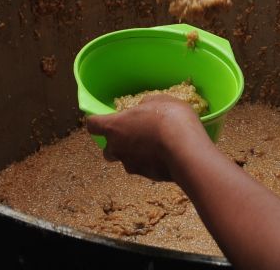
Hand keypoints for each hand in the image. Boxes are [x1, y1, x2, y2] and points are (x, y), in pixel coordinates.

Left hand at [86, 95, 209, 181]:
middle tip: (133, 134)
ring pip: (126, 161)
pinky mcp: (147, 177)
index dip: (96, 122)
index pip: (93, 125)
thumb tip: (144, 109)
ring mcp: (132, 165)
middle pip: (107, 149)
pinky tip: (165, 154)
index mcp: (114, 127)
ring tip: (154, 144)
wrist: (186, 150)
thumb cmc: (168, 119)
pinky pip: (144, 168)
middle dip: (116, 144)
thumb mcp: (158, 101)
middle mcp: (118, 148)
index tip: (103, 119)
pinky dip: (150, 162)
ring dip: (134, 154)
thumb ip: (145, 106)